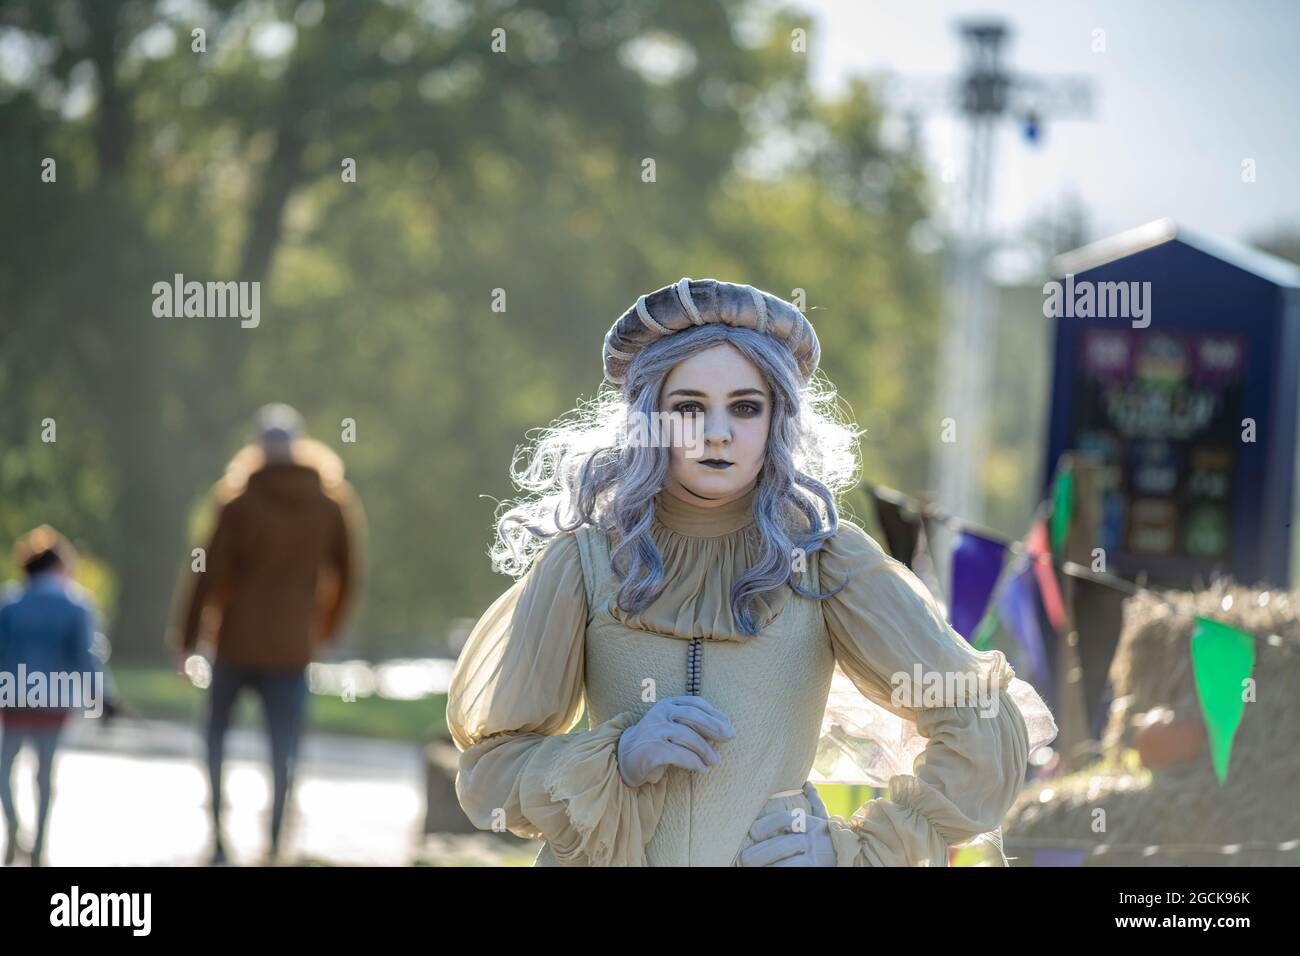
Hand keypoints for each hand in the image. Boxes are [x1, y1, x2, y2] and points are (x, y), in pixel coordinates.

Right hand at [616, 695, 735, 787]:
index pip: (695, 703)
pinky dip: (694, 762)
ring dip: (705, 750)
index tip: (728, 724)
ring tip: (715, 761)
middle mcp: (660, 713)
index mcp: (667, 704)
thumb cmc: (656, 741)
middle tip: (729, 737)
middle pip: (693, 716)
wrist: (625, 757)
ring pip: (687, 736)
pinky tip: (702, 769)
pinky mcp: (651, 749)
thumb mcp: (673, 726)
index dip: (714, 713)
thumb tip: (724, 729)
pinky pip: (678, 754)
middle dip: (714, 727)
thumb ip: (692, 724)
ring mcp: (655, 730)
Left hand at [739, 782, 837, 866]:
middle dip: (762, 852)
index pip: (787, 819)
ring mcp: (816, 859)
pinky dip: (781, 874)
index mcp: (813, 823)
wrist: (860, 856)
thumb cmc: (835, 837)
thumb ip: (815, 803)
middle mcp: (814, 841)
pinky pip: (795, 873)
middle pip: (784, 845)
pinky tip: (768, 874)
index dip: (767, 824)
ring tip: (751, 869)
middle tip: (744, 858)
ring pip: (789, 864)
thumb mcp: (826, 820)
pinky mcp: (817, 872)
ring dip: (769, 867)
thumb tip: (808, 783)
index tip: (752, 832)